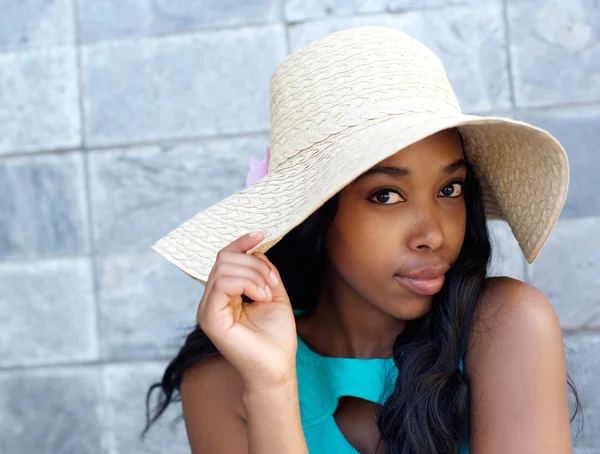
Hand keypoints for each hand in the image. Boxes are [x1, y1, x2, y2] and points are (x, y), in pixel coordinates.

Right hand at [197, 231, 297, 392]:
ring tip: (269, 293)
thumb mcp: (273, 293)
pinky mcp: (209, 318)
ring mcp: (207, 309)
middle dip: (255, 263)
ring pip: (224, 268)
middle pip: (224, 258)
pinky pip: (222, 284)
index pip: (225, 257)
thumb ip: (264, 271)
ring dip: (254, 274)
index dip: (241, 242)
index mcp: (224, 294)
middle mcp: (211, 299)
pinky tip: (261, 298)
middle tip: (273, 283)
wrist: (277, 368)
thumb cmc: (276, 337)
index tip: (261, 234)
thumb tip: (256, 250)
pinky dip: (247, 284)